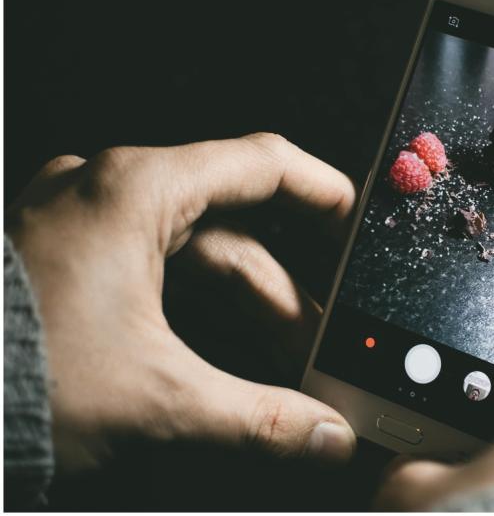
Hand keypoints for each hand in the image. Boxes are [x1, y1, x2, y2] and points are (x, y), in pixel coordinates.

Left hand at [7, 133, 357, 471]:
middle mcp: (105, 192)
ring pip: (192, 252)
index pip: (259, 164)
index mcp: (133, 192)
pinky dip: (196, 307)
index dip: (320, 189)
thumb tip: (324, 433)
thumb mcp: (157, 400)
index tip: (356, 218)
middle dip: (283, 293)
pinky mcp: (65, 257)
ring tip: (282, 360)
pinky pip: (153, 267)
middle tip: (320, 346)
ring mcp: (81, 222)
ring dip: (242, 306)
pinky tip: (223, 350)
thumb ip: (260, 416)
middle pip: (231, 228)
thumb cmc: (11, 380)